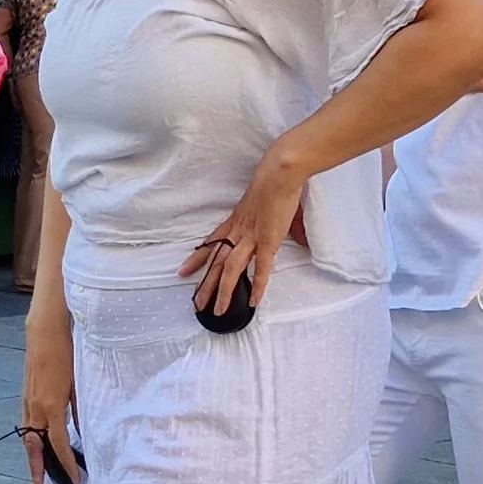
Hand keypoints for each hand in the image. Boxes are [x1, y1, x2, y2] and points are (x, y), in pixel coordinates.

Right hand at [20, 322, 81, 483]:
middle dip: (37, 470)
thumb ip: (80, 408)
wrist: (44, 332)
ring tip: (37, 473)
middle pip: (35, 447)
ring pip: (28, 438)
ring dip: (32, 457)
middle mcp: (36, 408)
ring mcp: (28, 402)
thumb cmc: (66, 353)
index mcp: (52, 406)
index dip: (66, 465)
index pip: (59, 444)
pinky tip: (38, 445)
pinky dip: (31, 440)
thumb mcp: (78, 383)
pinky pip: (27, 424)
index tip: (73, 480)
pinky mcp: (26, 396)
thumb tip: (81, 430)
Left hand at [178, 152, 307, 323]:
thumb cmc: (274, 182)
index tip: (183, 271)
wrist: (278, 174)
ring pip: (231, 269)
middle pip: (217, 262)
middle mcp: (238, 231)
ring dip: (224, 290)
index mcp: (235, 221)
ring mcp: (251, 237)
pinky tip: (254, 301)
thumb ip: (281, 223)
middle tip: (196, 303)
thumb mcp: (270, 205)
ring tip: (218, 309)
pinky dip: (257, 285)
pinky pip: (261, 267)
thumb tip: (299, 237)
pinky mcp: (268, 241)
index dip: (197, 259)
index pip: (211, 243)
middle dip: (205, 284)